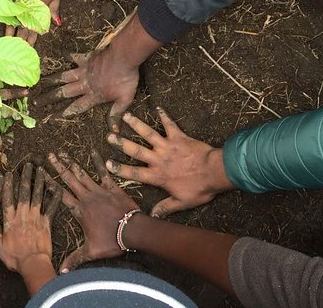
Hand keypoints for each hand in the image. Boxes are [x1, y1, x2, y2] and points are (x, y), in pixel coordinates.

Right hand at [0, 163, 61, 272]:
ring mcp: (35, 217)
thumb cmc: (15, 258)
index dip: (8, 185)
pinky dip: (55, 197)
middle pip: (24, 192)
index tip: (8, 173)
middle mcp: (22, 214)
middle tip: (27, 165)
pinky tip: (58, 187)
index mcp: (10, 219)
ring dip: (39, 181)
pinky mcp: (46, 222)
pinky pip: (52, 207)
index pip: (8, 198)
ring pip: (37, 195)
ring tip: (41, 170)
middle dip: (25, 177)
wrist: (32, 264)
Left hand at [5, 0, 61, 45]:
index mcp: (38, 12)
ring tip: (6, 42)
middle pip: (23, 28)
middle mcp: (28, 10)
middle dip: (20, 39)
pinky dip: (1, 17)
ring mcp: (19, 5)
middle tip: (17, 49)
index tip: (30, 48)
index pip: (34, 29)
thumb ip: (54, 9)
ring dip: (10, 31)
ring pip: (13, 21)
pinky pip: (5, 10)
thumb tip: (57, 23)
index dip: (32, 38)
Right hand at [35, 49, 138, 131]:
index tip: (49, 118)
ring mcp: (83, 71)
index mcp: (93, 96)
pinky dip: (68, 56)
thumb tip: (114, 132)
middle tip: (35, 102)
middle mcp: (84, 84)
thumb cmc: (125, 79)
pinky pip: (75, 58)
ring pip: (64, 77)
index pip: (76, 108)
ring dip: (51, 80)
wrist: (124, 57)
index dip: (62, 113)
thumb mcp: (125, 99)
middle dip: (49, 98)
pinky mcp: (86, 59)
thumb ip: (116, 114)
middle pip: (64, 93)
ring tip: (39, 82)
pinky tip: (61, 54)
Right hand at [48, 150, 138, 272]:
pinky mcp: (112, 187)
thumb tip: (60, 273)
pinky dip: (98, 162)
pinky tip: (93, 151)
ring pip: (82, 174)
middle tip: (49, 155)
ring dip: (72, 163)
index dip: (50, 184)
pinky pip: (103, 172)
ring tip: (63, 153)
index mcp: (79, 210)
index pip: (60, 195)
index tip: (41, 174)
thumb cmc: (111, 241)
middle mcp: (86, 197)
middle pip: (69, 180)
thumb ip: (74, 259)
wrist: (132, 231)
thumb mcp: (90, 251)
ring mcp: (99, 190)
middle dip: (58, 167)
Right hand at [106, 109, 234, 216]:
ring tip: (125, 116)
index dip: (120, 169)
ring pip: (148, 134)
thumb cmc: (199, 188)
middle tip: (110, 136)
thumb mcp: (182, 202)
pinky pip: (169, 125)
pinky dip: (164, 116)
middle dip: (121, 143)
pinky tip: (158, 107)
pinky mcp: (179, 137)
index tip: (107, 164)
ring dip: (136, 124)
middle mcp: (159, 159)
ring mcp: (168, 146)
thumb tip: (153, 216)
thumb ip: (166, 208)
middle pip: (136, 150)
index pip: (134, 173)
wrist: (215, 172)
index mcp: (158, 176)